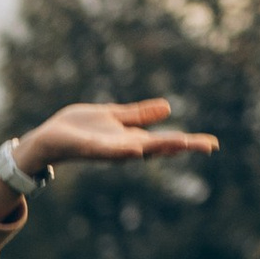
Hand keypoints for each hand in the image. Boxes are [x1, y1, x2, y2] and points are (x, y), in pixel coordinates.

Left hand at [14, 96, 219, 172]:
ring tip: (181, 144)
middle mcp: (123, 148)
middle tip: (207, 146)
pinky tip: (137, 147)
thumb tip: (168, 108)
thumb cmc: (79, 129)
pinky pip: (109, 150)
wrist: (48, 139)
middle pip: (159, 147)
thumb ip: (138, 114)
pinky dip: (122, 150)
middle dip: (182, 146)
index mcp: (131, 139)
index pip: (165, 141)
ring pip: (138, 150)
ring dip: (158, 148)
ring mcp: (108, 150)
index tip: (212, 143)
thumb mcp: (114, 116)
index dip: (189, 142)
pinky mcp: (90, 148)